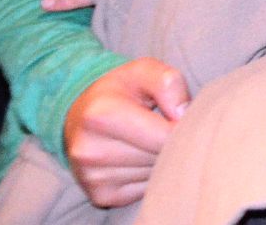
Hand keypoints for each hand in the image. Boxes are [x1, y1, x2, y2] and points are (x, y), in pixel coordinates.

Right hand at [62, 58, 190, 208]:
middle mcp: (91, 150)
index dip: (183, 125)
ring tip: (149, 139)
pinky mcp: (100, 195)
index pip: (164, 135)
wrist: (82, 114)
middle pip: (160, 157)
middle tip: (163, 125)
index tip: (180, 115)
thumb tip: (183, 113)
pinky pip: (146, 189)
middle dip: (172, 141)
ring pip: (155, 175)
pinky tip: (140, 156)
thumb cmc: (121, 90)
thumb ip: (168, 81)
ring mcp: (92, 177)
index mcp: (101, 115)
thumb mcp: (143, 70)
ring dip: (162, 159)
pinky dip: (150, 175)